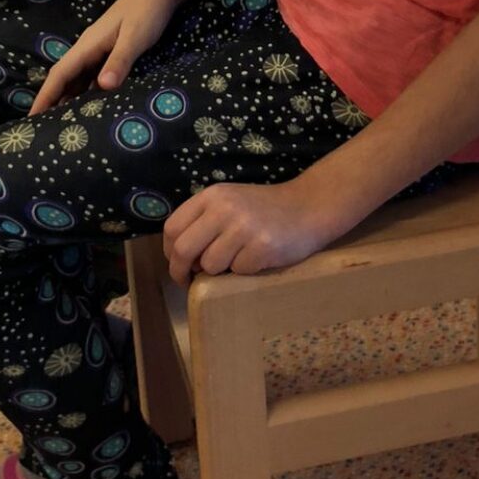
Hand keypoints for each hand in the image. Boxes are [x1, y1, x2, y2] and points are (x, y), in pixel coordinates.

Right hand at [29, 0, 180, 113]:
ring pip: (79, 78)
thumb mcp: (135, 37)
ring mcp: (100, 49)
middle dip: (52, 102)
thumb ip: (120, 61)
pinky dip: (89, 92)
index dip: (45, 97)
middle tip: (44, 130)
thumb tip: (103, 87)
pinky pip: (94, 76)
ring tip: (64, 124)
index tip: (31, 118)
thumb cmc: (147, 10)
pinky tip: (93, 106)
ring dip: (70, 99)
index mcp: (88, 45)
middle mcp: (89, 48)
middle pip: (65, 79)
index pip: (60, 74)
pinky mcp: (112, 50)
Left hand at [163, 176, 334, 282]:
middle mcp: (224, 208)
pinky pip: (238, 272)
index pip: (172, 228)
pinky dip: (245, 271)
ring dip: (219, 271)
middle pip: (183, 249)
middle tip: (189, 282)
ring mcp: (243, 227)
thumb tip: (179, 257)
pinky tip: (258, 258)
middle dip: (181, 272)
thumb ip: (204, 221)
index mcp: (212, 196)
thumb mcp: (230, 202)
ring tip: (237, 259)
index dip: (169, 252)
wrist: (308, 206)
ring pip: (210, 265)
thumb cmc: (264, 209)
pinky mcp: (262, 247)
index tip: (178, 265)